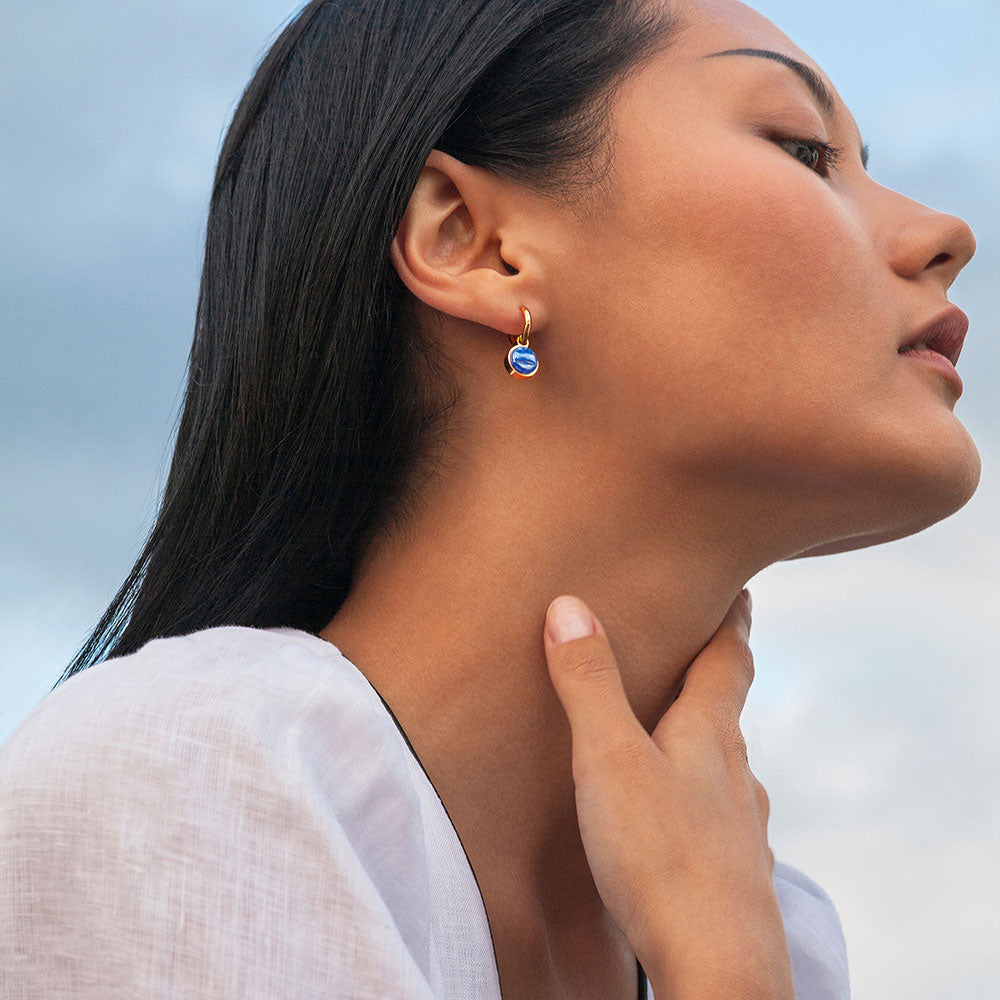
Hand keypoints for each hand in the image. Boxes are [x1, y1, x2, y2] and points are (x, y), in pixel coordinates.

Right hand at [543, 590, 793, 999]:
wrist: (719, 974)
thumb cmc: (662, 861)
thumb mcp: (609, 760)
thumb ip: (588, 684)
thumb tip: (571, 605)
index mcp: (709, 737)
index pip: (728, 661)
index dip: (732, 621)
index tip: (742, 590)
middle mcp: (736, 778)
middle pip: (729, 713)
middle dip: (716, 678)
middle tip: (702, 652)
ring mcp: (742, 831)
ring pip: (728, 770)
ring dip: (709, 742)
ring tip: (686, 734)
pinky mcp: (735, 879)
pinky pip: (720, 820)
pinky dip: (703, 800)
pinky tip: (689, 822)